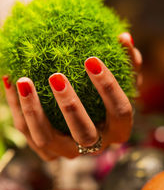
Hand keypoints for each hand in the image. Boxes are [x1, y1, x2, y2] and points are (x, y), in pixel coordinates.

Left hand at [2, 33, 141, 160]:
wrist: (82, 122)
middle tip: (56, 76)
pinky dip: (16, 107)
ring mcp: (69, 152)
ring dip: (33, 110)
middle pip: (84, 133)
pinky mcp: (47, 152)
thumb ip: (126, 62)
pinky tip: (10, 80)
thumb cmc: (104, 97)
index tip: (92, 60)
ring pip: (47, 138)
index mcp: (119, 130)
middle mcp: (96, 146)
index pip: (120, 111)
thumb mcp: (121, 81)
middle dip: (70, 106)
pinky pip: (27, 133)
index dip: (109, 87)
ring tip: (22, 80)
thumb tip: (124, 37)